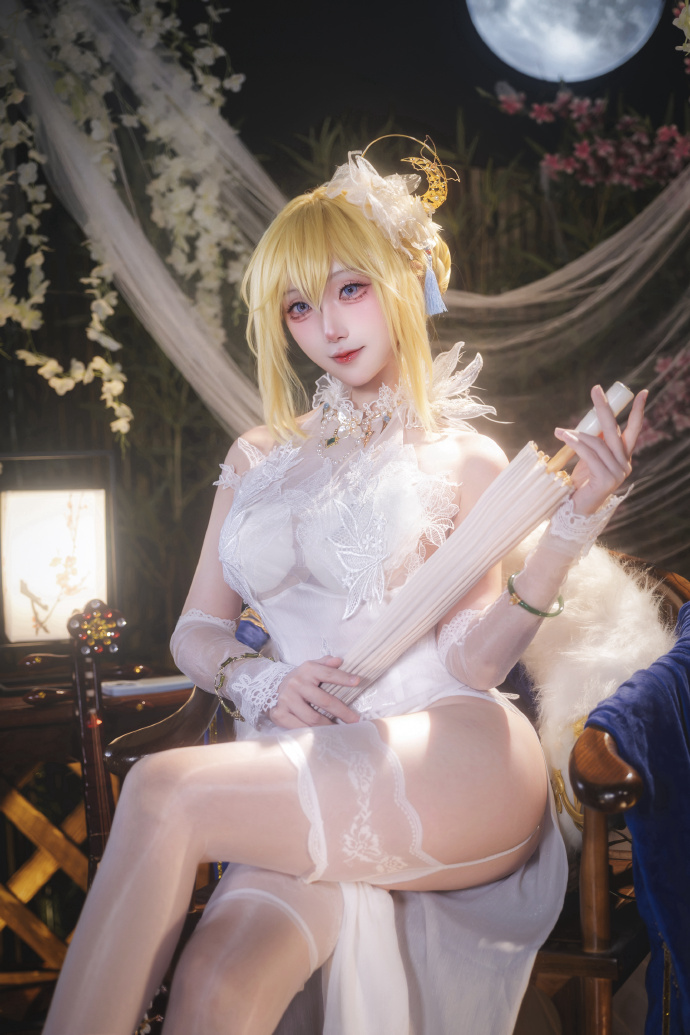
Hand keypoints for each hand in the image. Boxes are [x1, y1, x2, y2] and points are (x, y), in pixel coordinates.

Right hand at [268, 656, 359, 728]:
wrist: (273, 690)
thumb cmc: (301, 680)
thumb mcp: (312, 667)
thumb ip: (325, 663)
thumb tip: (339, 660)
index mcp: (307, 670)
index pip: (328, 674)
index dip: (343, 678)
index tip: (357, 682)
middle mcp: (296, 683)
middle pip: (324, 701)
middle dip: (342, 712)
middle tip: (355, 720)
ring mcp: (287, 700)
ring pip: (313, 718)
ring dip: (329, 726)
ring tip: (340, 729)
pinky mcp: (280, 714)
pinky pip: (300, 728)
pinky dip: (313, 733)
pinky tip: (322, 734)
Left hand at [554, 385, 646, 515]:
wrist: (575, 509)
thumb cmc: (580, 483)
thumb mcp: (588, 459)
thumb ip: (593, 444)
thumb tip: (582, 425)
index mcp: (623, 457)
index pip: (633, 430)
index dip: (638, 411)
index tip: (642, 392)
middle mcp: (624, 463)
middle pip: (615, 430)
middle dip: (604, 408)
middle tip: (595, 389)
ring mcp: (618, 472)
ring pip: (597, 443)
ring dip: (576, 434)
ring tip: (559, 431)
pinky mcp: (607, 480)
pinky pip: (589, 455)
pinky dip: (575, 444)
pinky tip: (563, 437)